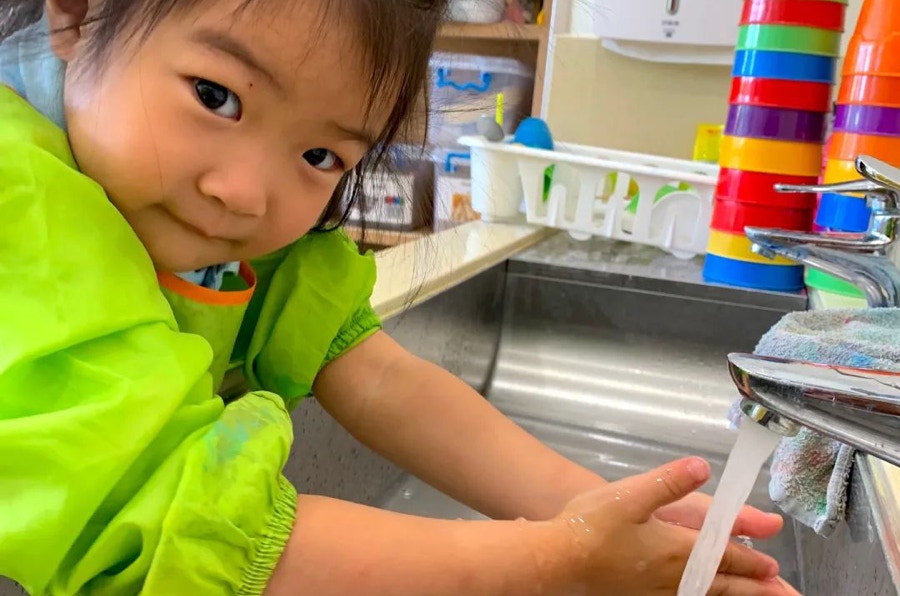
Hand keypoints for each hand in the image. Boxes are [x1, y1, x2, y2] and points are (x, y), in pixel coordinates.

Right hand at [543, 457, 796, 594]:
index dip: (750, 562)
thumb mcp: (631, 494)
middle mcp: (672, 577)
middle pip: (721, 585)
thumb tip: (703, 466)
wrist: (556, 560)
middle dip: (752, 588)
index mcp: (676, 549)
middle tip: (777, 593)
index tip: (772, 568)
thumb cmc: (592, 526)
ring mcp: (655, 593)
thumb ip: (669, 481)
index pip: (724, 557)